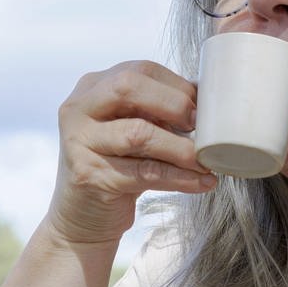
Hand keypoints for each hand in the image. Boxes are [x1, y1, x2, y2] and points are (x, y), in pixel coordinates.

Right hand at [47, 61, 216, 245]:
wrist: (82, 217)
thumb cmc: (116, 166)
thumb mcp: (132, 128)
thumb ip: (158, 110)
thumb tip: (208, 99)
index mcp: (92, 88)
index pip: (138, 70)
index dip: (176, 85)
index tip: (202, 107)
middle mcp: (78, 109)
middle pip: (128, 87)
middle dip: (173, 104)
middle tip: (201, 127)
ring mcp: (79, 142)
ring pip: (137, 134)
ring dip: (181, 148)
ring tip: (207, 161)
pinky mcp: (88, 176)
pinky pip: (142, 173)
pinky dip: (178, 178)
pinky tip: (200, 182)